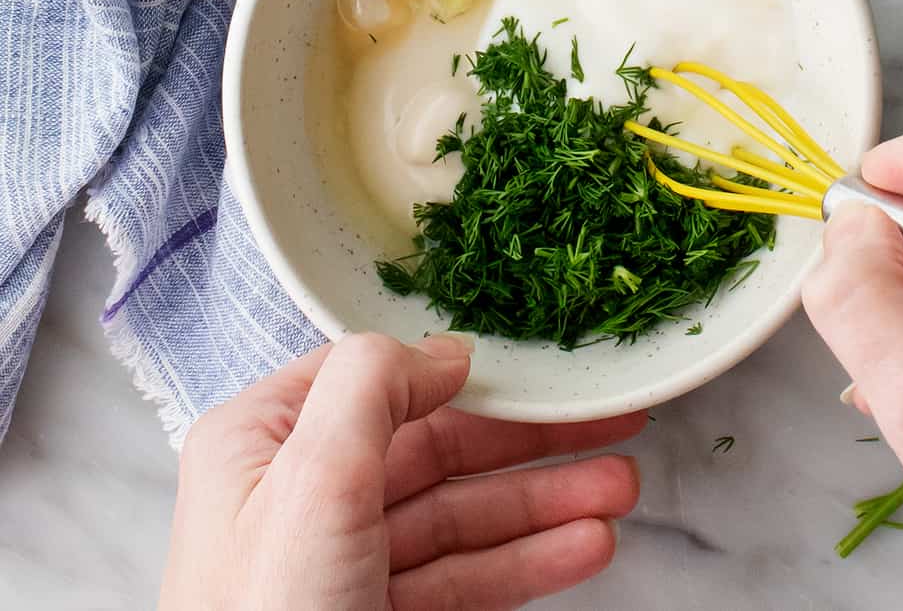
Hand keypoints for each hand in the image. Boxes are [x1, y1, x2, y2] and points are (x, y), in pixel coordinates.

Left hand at [159, 333, 642, 610]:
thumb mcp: (311, 483)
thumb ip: (371, 388)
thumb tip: (441, 350)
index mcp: (263, 440)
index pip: (380, 379)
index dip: (464, 370)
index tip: (538, 369)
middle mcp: (302, 493)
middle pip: (438, 445)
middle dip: (531, 443)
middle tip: (608, 426)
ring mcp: (342, 559)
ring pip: (462, 514)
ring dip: (545, 502)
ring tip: (617, 490)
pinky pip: (464, 575)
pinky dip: (526, 561)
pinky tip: (581, 547)